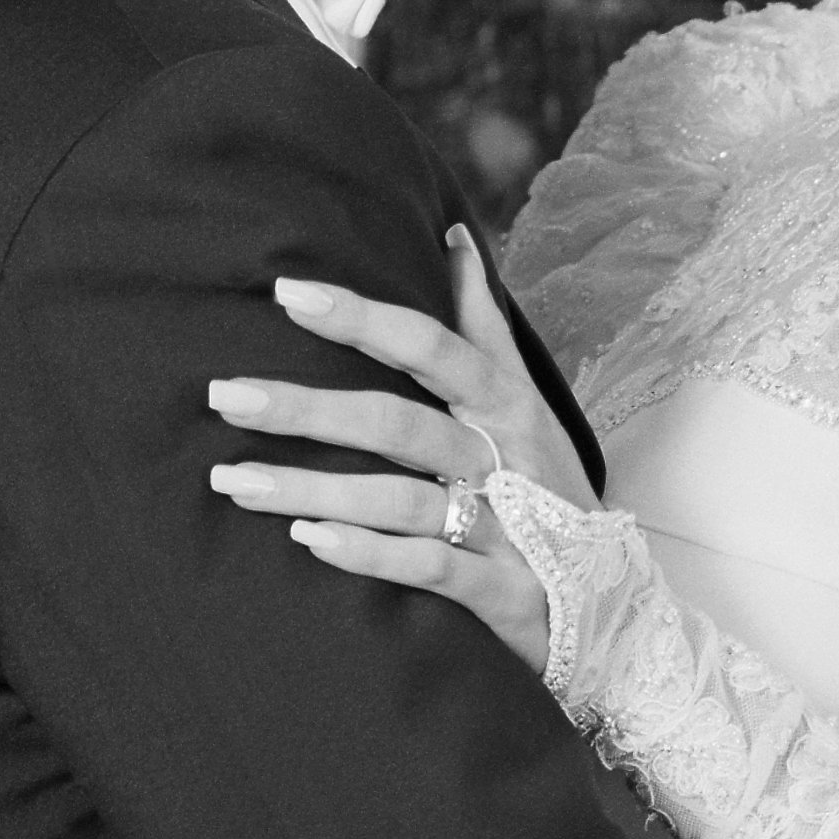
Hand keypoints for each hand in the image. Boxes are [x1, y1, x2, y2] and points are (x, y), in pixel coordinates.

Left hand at [204, 231, 582, 677]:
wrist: (612, 604)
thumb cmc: (547, 487)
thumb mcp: (527, 399)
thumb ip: (484, 324)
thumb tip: (454, 235)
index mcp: (506, 404)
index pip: (431, 347)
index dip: (362, 319)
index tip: (288, 293)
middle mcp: (505, 458)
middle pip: (398, 423)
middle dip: (308, 407)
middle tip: (226, 395)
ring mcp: (506, 527)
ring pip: (401, 498)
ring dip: (312, 488)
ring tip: (234, 480)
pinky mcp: (501, 592)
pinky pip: (429, 568)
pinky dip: (369, 554)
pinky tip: (308, 541)